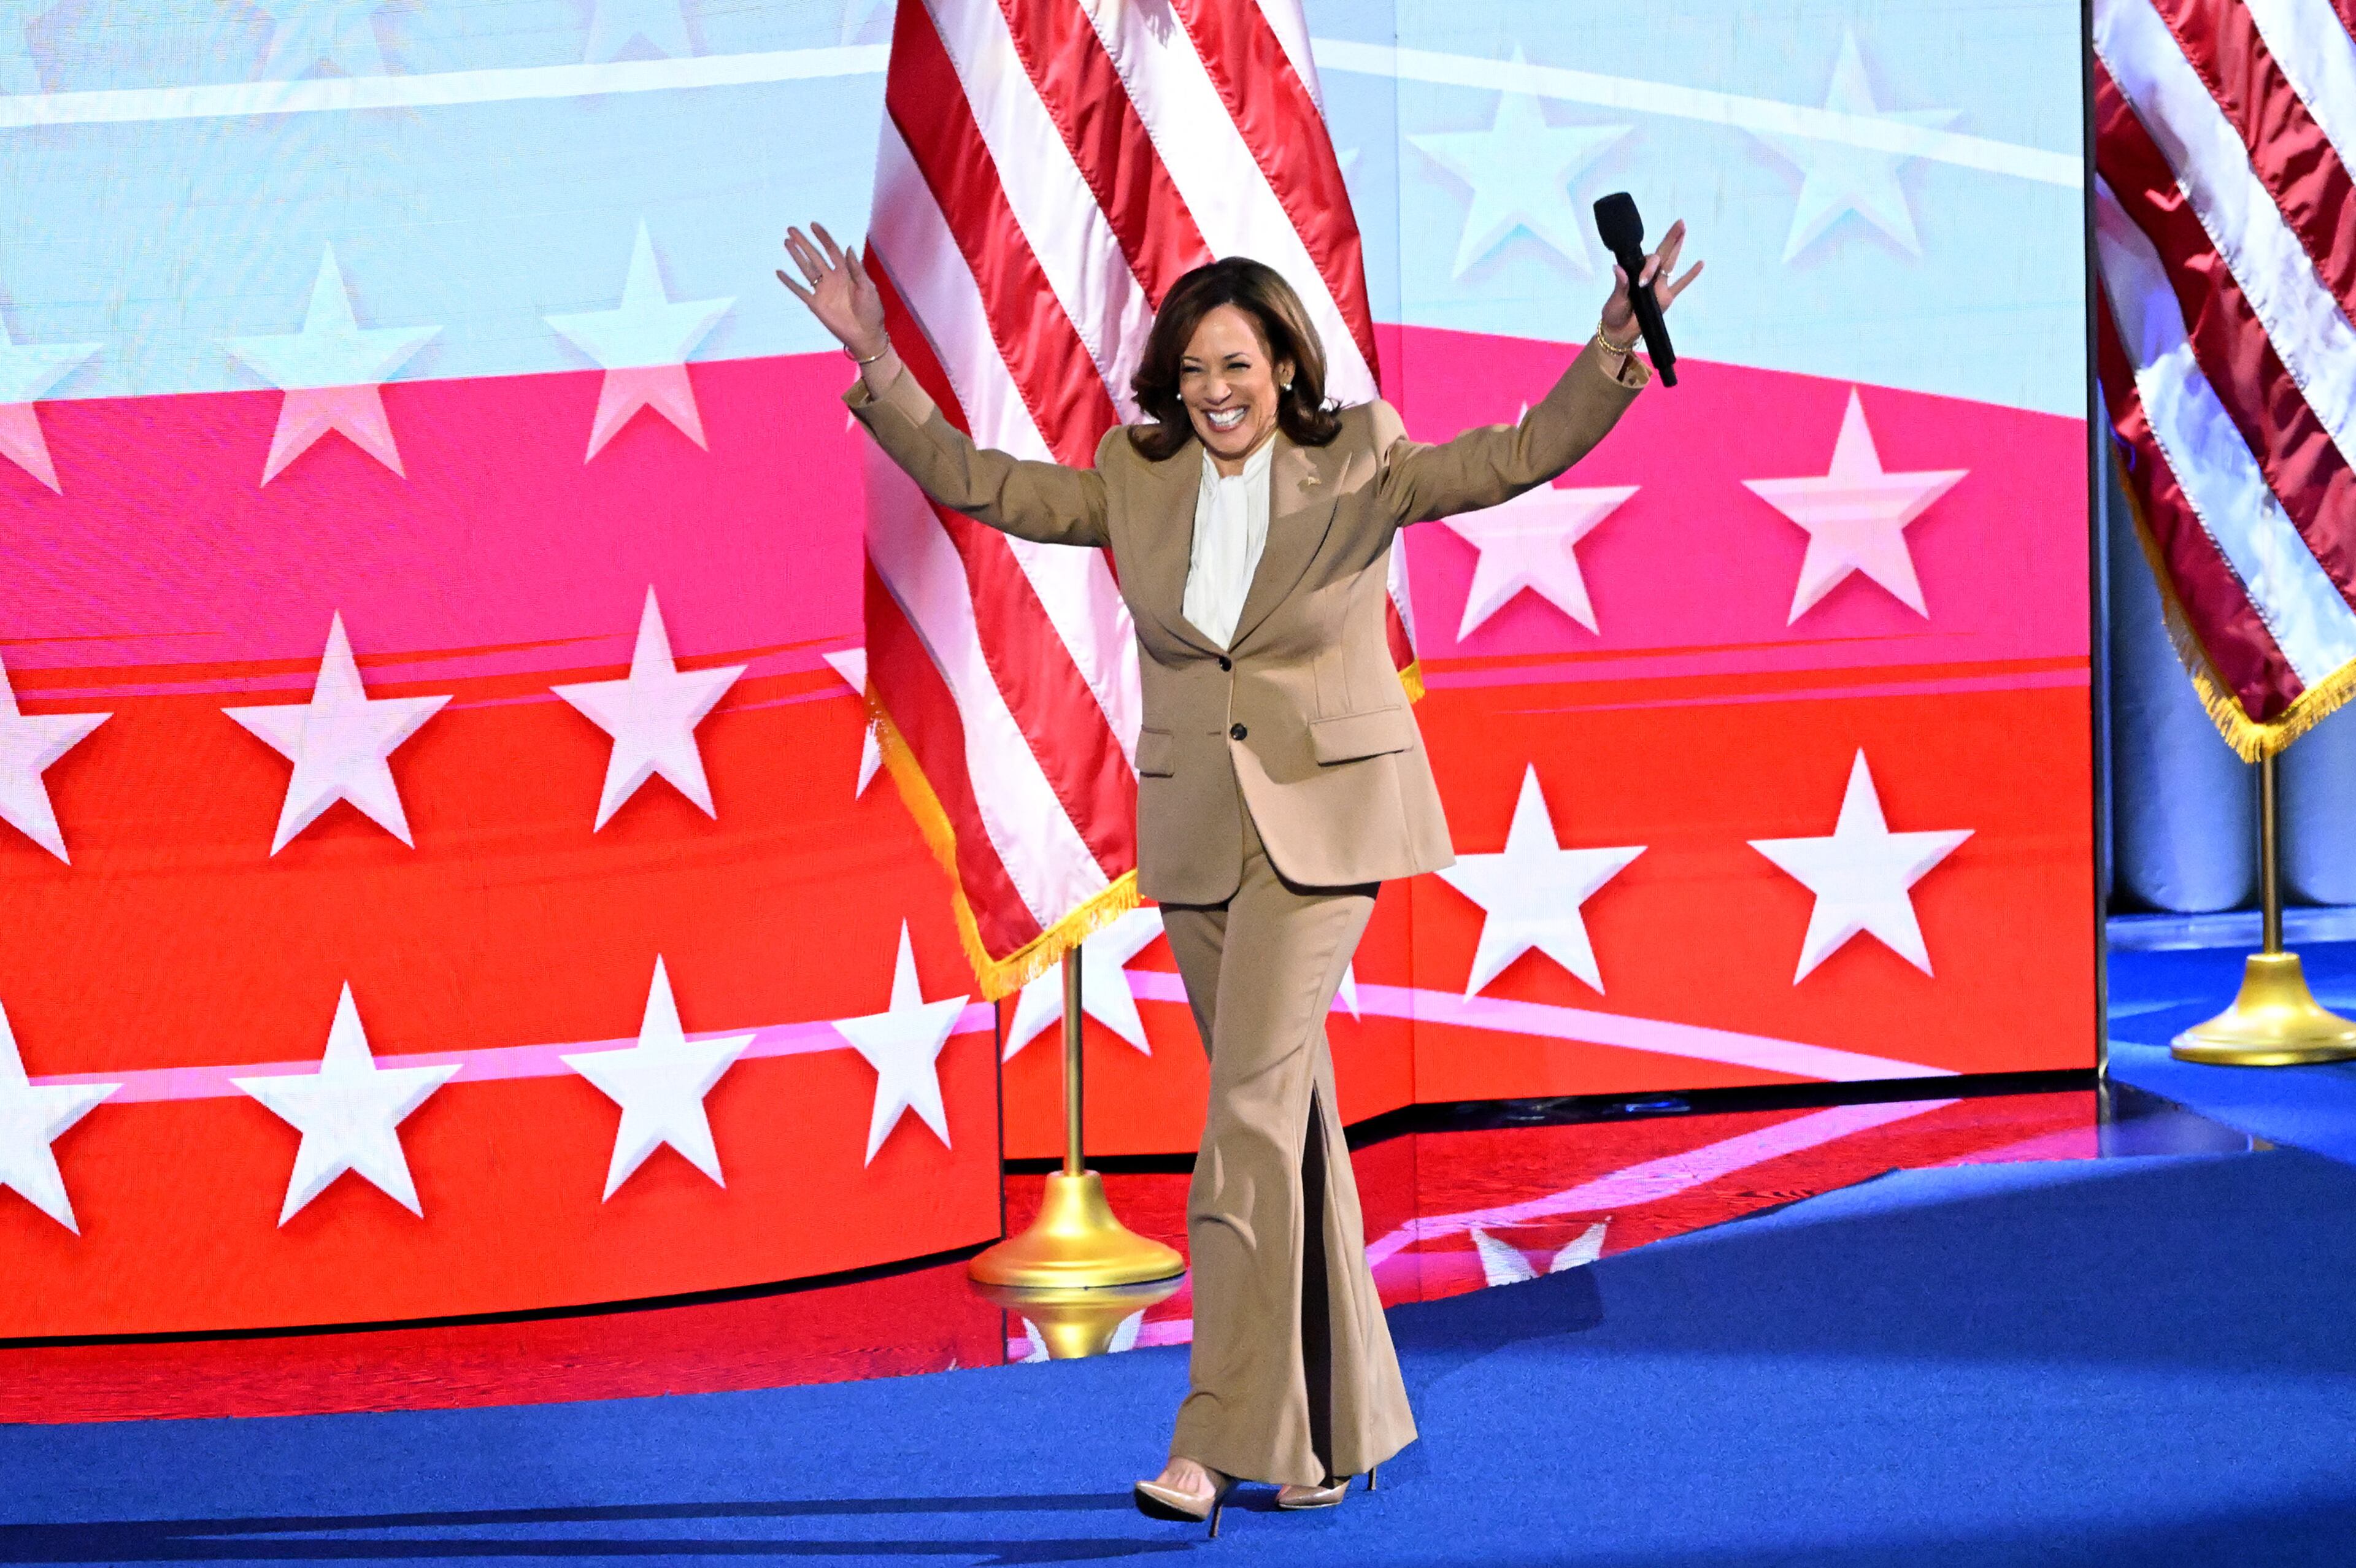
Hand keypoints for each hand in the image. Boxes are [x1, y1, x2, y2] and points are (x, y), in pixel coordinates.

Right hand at [777, 223, 886, 358]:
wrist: (866, 334)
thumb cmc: (871, 311)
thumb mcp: (868, 287)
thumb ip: (856, 268)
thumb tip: (848, 247)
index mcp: (846, 272)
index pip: (832, 250)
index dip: (823, 237)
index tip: (813, 225)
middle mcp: (832, 278)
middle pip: (815, 256)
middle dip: (804, 243)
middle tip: (792, 229)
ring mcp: (823, 290)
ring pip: (806, 269)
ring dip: (796, 256)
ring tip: (787, 242)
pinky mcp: (816, 304)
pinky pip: (800, 291)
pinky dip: (789, 282)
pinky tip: (780, 272)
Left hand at [1602, 218, 1701, 342]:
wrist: (1620, 332)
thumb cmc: (1615, 314)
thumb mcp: (1615, 300)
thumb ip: (1621, 285)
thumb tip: (1618, 268)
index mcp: (1636, 274)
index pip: (1648, 262)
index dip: (1649, 267)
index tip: (1643, 281)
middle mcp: (1650, 277)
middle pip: (1662, 254)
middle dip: (1670, 238)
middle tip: (1680, 223)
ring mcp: (1660, 286)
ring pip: (1671, 263)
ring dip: (1678, 248)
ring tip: (1684, 231)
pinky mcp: (1667, 298)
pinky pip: (1681, 285)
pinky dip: (1690, 275)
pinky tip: (1700, 263)